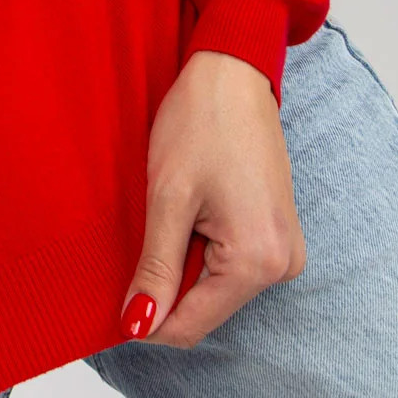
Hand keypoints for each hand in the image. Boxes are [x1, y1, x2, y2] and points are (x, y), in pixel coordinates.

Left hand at [118, 49, 306, 348]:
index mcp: (258, 262)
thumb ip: (156, 268)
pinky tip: (190, 209)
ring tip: (173, 210)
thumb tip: (138, 325)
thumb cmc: (201, 121)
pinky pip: (228, 264)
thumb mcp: (168, 197)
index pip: (190, 325)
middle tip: (146, 228)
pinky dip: (199, 247)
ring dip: (182, 261)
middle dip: (166, 282)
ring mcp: (284, 251)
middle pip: (203, 307)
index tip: (114, 296)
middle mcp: (281, 266)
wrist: (233, 72)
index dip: (146, 317)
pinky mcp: (277, 235)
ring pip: (213, 286)